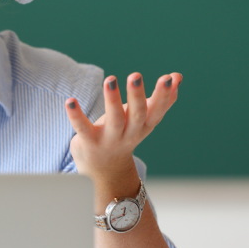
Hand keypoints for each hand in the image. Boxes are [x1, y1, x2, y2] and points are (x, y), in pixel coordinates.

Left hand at [64, 73, 180, 183]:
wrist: (105, 172)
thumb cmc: (125, 135)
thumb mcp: (144, 120)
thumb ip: (161, 100)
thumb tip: (178, 76)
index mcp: (144, 126)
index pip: (157, 111)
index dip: (164, 96)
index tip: (169, 78)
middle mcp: (129, 134)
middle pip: (137, 115)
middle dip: (137, 95)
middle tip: (136, 75)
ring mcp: (109, 139)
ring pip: (113, 120)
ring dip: (112, 99)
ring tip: (110, 79)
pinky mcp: (89, 143)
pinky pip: (82, 128)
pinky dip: (76, 115)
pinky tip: (70, 101)